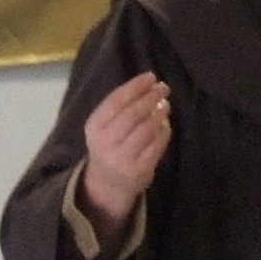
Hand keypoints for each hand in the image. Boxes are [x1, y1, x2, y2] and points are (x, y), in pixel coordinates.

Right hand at [79, 69, 172, 233]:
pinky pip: (157, 145)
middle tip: (164, 88)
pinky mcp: (140, 170)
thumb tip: (151, 86)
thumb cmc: (109, 144)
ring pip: (147, 129)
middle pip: (133, 114)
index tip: (151, 76)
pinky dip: (165, 131)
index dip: (135, 86)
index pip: (116, 101)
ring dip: (160, 114)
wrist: (107, 182)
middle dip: (151, 97)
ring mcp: (123, 158)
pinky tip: (166, 124)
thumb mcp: (105, 125)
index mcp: (94, 127)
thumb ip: (122, 106)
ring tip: (165, 105)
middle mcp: (106, 143)